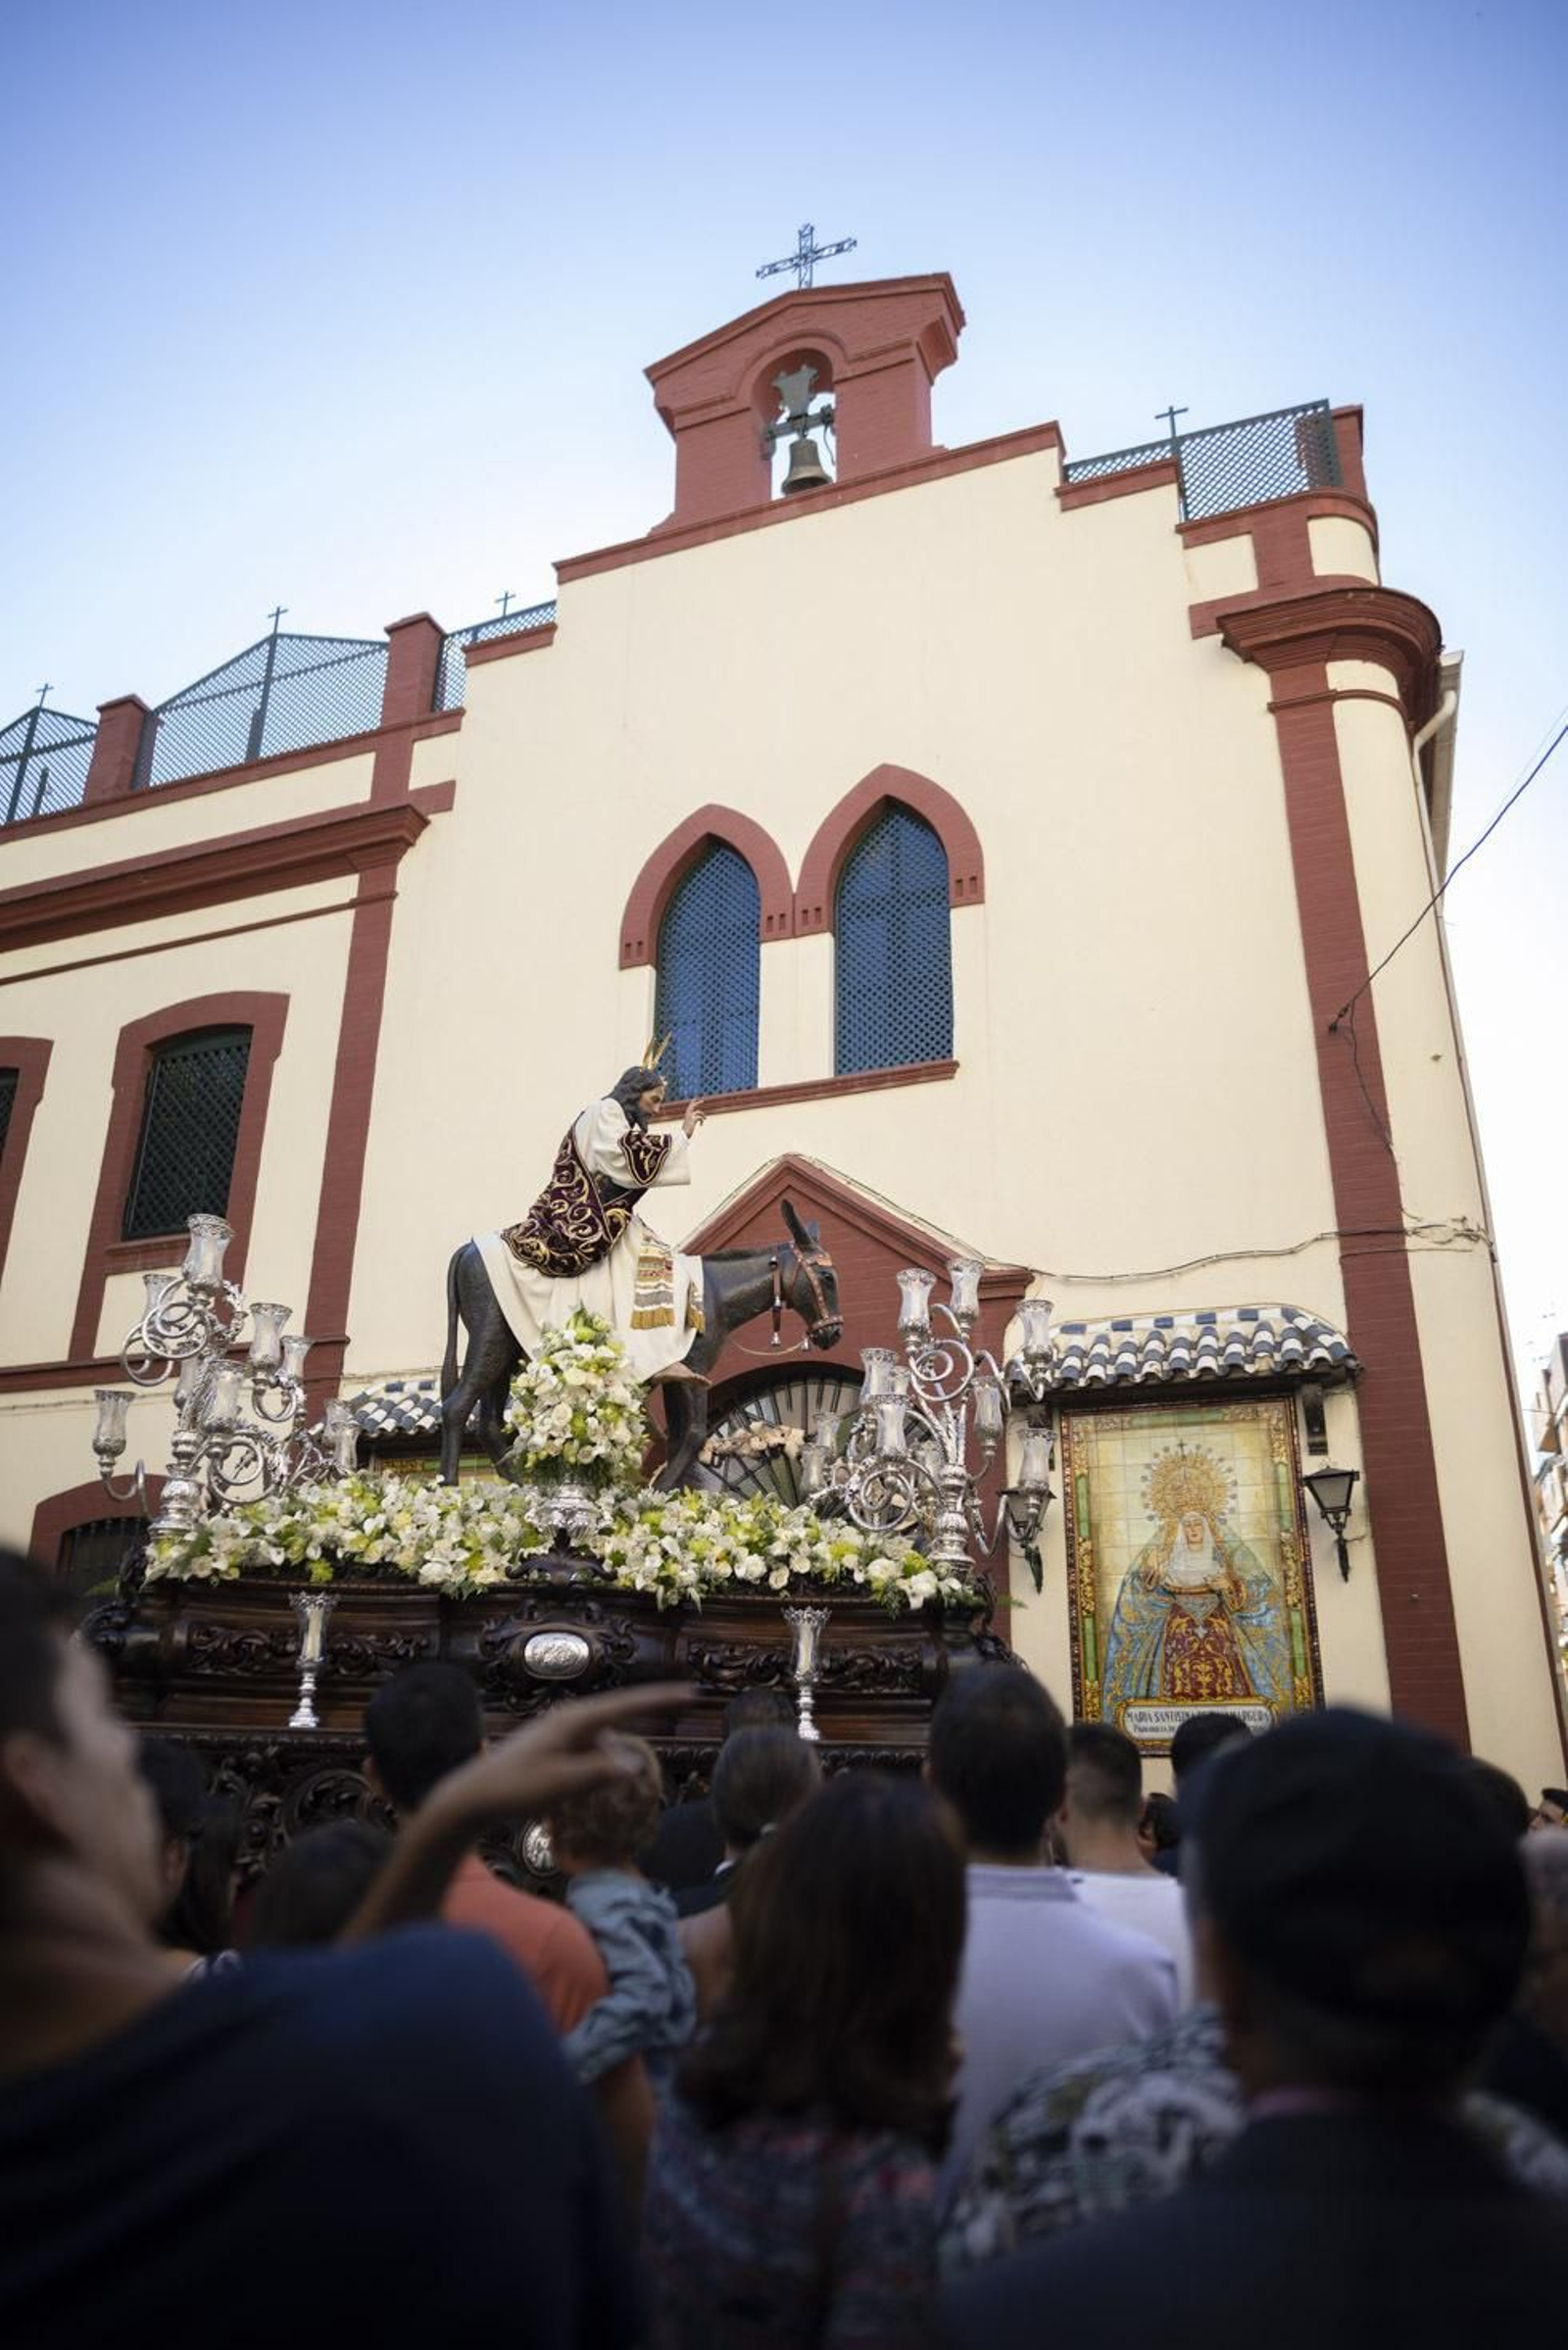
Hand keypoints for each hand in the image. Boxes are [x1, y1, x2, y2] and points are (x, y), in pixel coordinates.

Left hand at [433, 1682, 693, 1827]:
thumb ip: (599, 1773)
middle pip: (619, 1714)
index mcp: (573, 1720)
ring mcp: (560, 1733)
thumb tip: (635, 1763)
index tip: (691, 1691)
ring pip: (603, 1739)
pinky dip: (600, 1765)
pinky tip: (594, 1787)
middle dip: (648, 1713)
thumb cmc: (514, 1790)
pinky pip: (588, 1752)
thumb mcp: (560, 1785)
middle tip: (683, 1704)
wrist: (472, 1798)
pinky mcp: (553, 1749)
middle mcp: (568, 1719)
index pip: (626, 1703)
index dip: (660, 1698)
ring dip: (617, 1753)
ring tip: (625, 1773)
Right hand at [683, 1099, 705, 1136]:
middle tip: (703, 1101)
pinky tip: (701, 1125)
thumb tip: (696, 1120)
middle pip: (693, 1106)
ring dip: (703, 1115)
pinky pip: (700, 1118)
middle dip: (698, 1103)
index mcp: (686, 1115)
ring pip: (699, 1112)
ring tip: (705, 1119)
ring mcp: (690, 1117)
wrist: (683, 1135)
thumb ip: (691, 1121)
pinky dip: (702, 1121)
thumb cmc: (685, 1132)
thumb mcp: (688, 1125)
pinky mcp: (693, 1119)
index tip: (695, 1099)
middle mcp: (688, 1115)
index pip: (689, 1107)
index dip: (693, 1103)